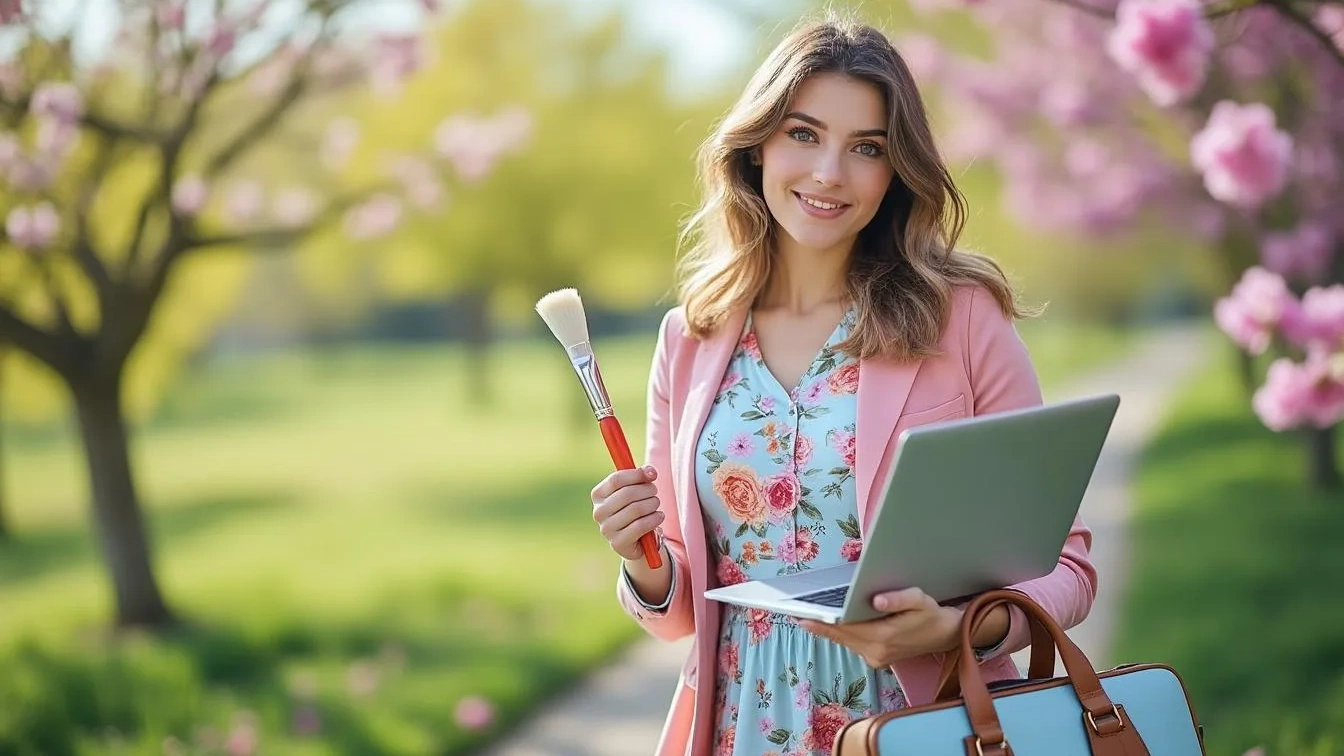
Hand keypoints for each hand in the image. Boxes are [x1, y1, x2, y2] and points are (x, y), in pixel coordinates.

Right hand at [590, 465, 664, 560]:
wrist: (636, 540)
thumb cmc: (635, 509)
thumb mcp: (636, 490)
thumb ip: (641, 476)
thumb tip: (650, 471)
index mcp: (598, 495)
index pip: (616, 480)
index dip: (637, 475)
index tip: (653, 474)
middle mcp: (598, 512)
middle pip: (627, 494)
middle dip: (647, 490)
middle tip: (655, 493)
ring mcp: (606, 529)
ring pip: (636, 509)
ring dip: (652, 504)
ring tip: (655, 505)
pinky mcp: (617, 543)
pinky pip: (640, 526)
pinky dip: (654, 519)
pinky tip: (658, 516)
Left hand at [797, 588, 961, 668]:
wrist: (946, 635)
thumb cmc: (931, 613)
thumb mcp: (920, 599)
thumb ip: (898, 598)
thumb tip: (875, 600)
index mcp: (885, 637)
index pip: (847, 629)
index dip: (823, 624)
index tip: (803, 617)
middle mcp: (877, 651)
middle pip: (842, 637)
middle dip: (821, 626)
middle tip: (797, 614)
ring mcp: (877, 658)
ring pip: (846, 642)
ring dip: (830, 630)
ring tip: (808, 616)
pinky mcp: (877, 659)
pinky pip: (853, 644)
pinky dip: (843, 634)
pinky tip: (832, 623)